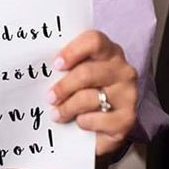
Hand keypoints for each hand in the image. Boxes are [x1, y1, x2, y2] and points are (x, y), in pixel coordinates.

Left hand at [46, 30, 137, 159]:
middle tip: (49, 97)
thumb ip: (66, 68)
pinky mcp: (128, 119)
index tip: (56, 64)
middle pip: (87, 73)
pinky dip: (83, 123)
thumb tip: (40, 69)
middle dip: (64, 87)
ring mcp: (129, 95)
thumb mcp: (77, 75)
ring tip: (57, 114)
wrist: (105, 127)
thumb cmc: (86, 93)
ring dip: (68, 108)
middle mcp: (124, 71)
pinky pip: (97, 119)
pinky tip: (80, 123)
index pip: (94, 41)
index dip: (72, 51)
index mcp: (110, 52)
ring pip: (89, 98)